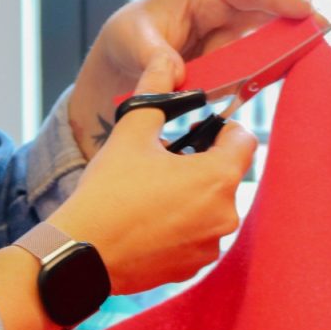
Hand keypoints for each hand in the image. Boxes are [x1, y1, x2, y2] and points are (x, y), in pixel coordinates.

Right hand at [49, 57, 256, 294]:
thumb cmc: (109, 191)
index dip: (222, 128)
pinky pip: (198, 234)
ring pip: (211, 205)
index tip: (195, 130)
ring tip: (152, 190)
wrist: (84, 251)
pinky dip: (181, 224)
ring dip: (191, 194)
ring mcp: (210, 245)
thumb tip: (165, 62)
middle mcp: (225, 215)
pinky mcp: (194, 267)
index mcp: (218, 177)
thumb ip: (155, 91)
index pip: (246, 139)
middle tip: (163, 159)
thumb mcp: (131, 131)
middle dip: (201, 162)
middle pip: (227, 174)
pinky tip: (149, 218)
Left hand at [67, 0, 318, 156]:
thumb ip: (154, 57)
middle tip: (321, 36)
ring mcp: (230, 46)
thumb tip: (176, 75)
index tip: (303, 10)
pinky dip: (264, 81)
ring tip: (301, 63)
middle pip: (269, 15)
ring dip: (283, 55)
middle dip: (296, 23)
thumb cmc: (125, 40)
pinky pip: (253, 75)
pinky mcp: (231, 73)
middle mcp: (224, 16)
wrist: (116, 73)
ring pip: (266, 48)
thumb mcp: (131, 41)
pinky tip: (275, 87)